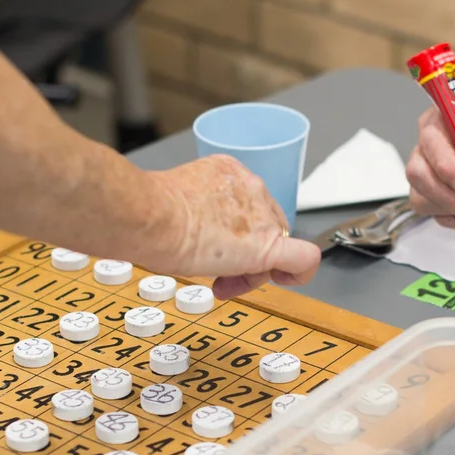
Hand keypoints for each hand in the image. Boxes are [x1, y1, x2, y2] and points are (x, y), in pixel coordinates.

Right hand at [146, 154, 320, 298]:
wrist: (151, 218)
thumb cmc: (151, 213)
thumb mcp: (180, 202)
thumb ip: (198, 212)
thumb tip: (196, 231)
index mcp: (228, 173)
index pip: (247, 208)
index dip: (236, 234)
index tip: (218, 249)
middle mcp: (251, 187)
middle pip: (264, 227)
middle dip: (245, 256)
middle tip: (219, 274)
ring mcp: (261, 215)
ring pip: (275, 244)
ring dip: (252, 269)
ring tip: (223, 281)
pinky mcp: (268, 244)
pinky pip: (303, 258)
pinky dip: (299, 273)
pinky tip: (284, 281)